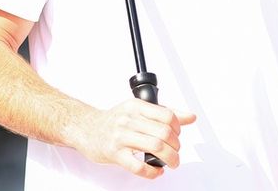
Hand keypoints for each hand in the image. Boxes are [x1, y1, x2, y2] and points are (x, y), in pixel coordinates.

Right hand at [75, 98, 196, 178]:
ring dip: (170, 159)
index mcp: (136, 106)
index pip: (167, 115)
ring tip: (171, 162)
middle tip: (176, 152)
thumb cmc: (114, 121)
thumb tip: (190, 117)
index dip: (178, 128)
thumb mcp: (138, 110)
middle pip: (164, 133)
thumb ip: (164, 113)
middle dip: (176, 146)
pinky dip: (152, 171)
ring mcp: (121, 137)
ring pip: (155, 147)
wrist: (87, 129)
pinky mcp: (115, 154)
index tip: (177, 135)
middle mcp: (128, 119)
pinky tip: (156, 171)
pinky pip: (138, 166)